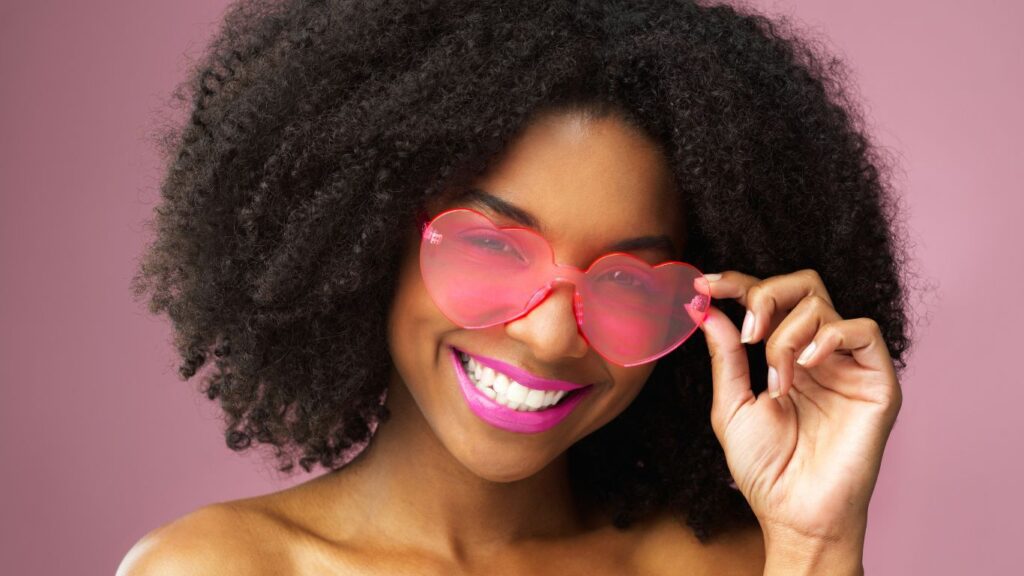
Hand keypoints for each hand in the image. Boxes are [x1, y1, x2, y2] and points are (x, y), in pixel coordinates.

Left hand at [697, 269, 902, 555]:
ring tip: (777, 381)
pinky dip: (828, 337)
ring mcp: (849, 365)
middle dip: (766, 295)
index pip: (770, 299)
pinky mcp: (878, 381)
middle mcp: (820, 354)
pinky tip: (804, 368)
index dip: (738, 284)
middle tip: (749, 331)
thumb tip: (706, 307)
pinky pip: (863, 330)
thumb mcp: (732, 405)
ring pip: (823, 304)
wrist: (795, 513)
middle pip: (803, 285)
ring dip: (787, 335)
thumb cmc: (765, 469)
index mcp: (786, 356)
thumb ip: (726, 355)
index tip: (704, 285)